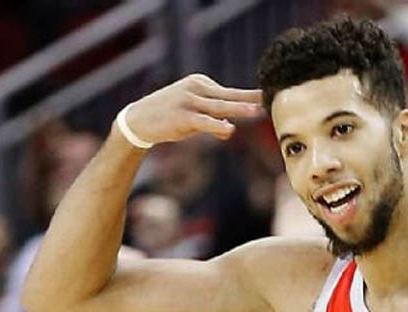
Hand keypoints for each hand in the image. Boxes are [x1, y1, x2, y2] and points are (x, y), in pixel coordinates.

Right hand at [122, 74, 262, 144]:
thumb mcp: (192, 116)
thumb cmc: (168, 117)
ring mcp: (188, 101)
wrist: (137, 120)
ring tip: (258, 111)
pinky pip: (204, 121)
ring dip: (240, 109)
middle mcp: (195, 88)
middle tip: (269, 99)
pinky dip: (217, 125)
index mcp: (200, 83)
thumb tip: (229, 131)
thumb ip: (212, 121)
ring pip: (220, 106)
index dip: (247, 98)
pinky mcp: (181, 116)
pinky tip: (229, 129)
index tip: (266, 98)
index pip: (228, 93)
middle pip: (229, 95)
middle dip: (250, 99)